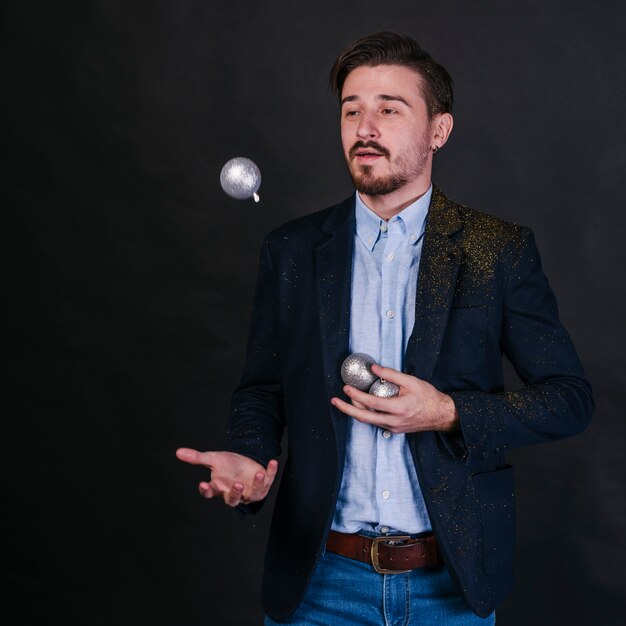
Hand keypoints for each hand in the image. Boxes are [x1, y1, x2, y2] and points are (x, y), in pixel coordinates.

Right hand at [175, 448, 277, 506]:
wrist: (244, 461)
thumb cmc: (227, 464)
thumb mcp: (213, 458)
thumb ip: (197, 458)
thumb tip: (178, 452)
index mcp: (219, 488)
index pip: (211, 493)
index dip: (207, 490)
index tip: (203, 484)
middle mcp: (234, 492)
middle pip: (233, 500)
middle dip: (235, 494)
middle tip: (236, 486)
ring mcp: (249, 491)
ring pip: (253, 494)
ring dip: (256, 485)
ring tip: (257, 474)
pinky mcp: (263, 484)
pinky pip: (268, 480)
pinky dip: (271, 471)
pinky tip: (272, 462)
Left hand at [331, 364, 458, 433]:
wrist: (441, 415)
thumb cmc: (428, 397)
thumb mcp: (411, 381)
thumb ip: (391, 375)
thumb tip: (374, 369)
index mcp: (399, 408)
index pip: (371, 403)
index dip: (356, 395)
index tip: (346, 388)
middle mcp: (393, 421)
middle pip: (363, 417)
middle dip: (346, 409)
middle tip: (334, 401)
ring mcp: (393, 428)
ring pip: (368, 421)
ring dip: (355, 411)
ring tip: (344, 401)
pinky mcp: (393, 429)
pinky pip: (375, 422)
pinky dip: (366, 414)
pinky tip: (362, 405)